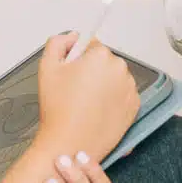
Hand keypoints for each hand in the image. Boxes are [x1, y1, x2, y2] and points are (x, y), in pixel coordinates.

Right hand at [35, 34, 139, 163]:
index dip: (77, 57)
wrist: (69, 145)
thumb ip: (57, 42)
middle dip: (91, 71)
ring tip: (86, 103)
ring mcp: (130, 88)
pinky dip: (112, 99)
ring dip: (103, 84)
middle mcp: (120, 68)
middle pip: (103, 60)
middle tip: (75, 90)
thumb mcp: (47, 66)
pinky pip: (122, 94)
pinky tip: (97, 111)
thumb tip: (72, 37)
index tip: (71, 72)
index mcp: (100, 55)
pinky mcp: (134, 106)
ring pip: (114, 77)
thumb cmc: (58, 109)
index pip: (90, 44)